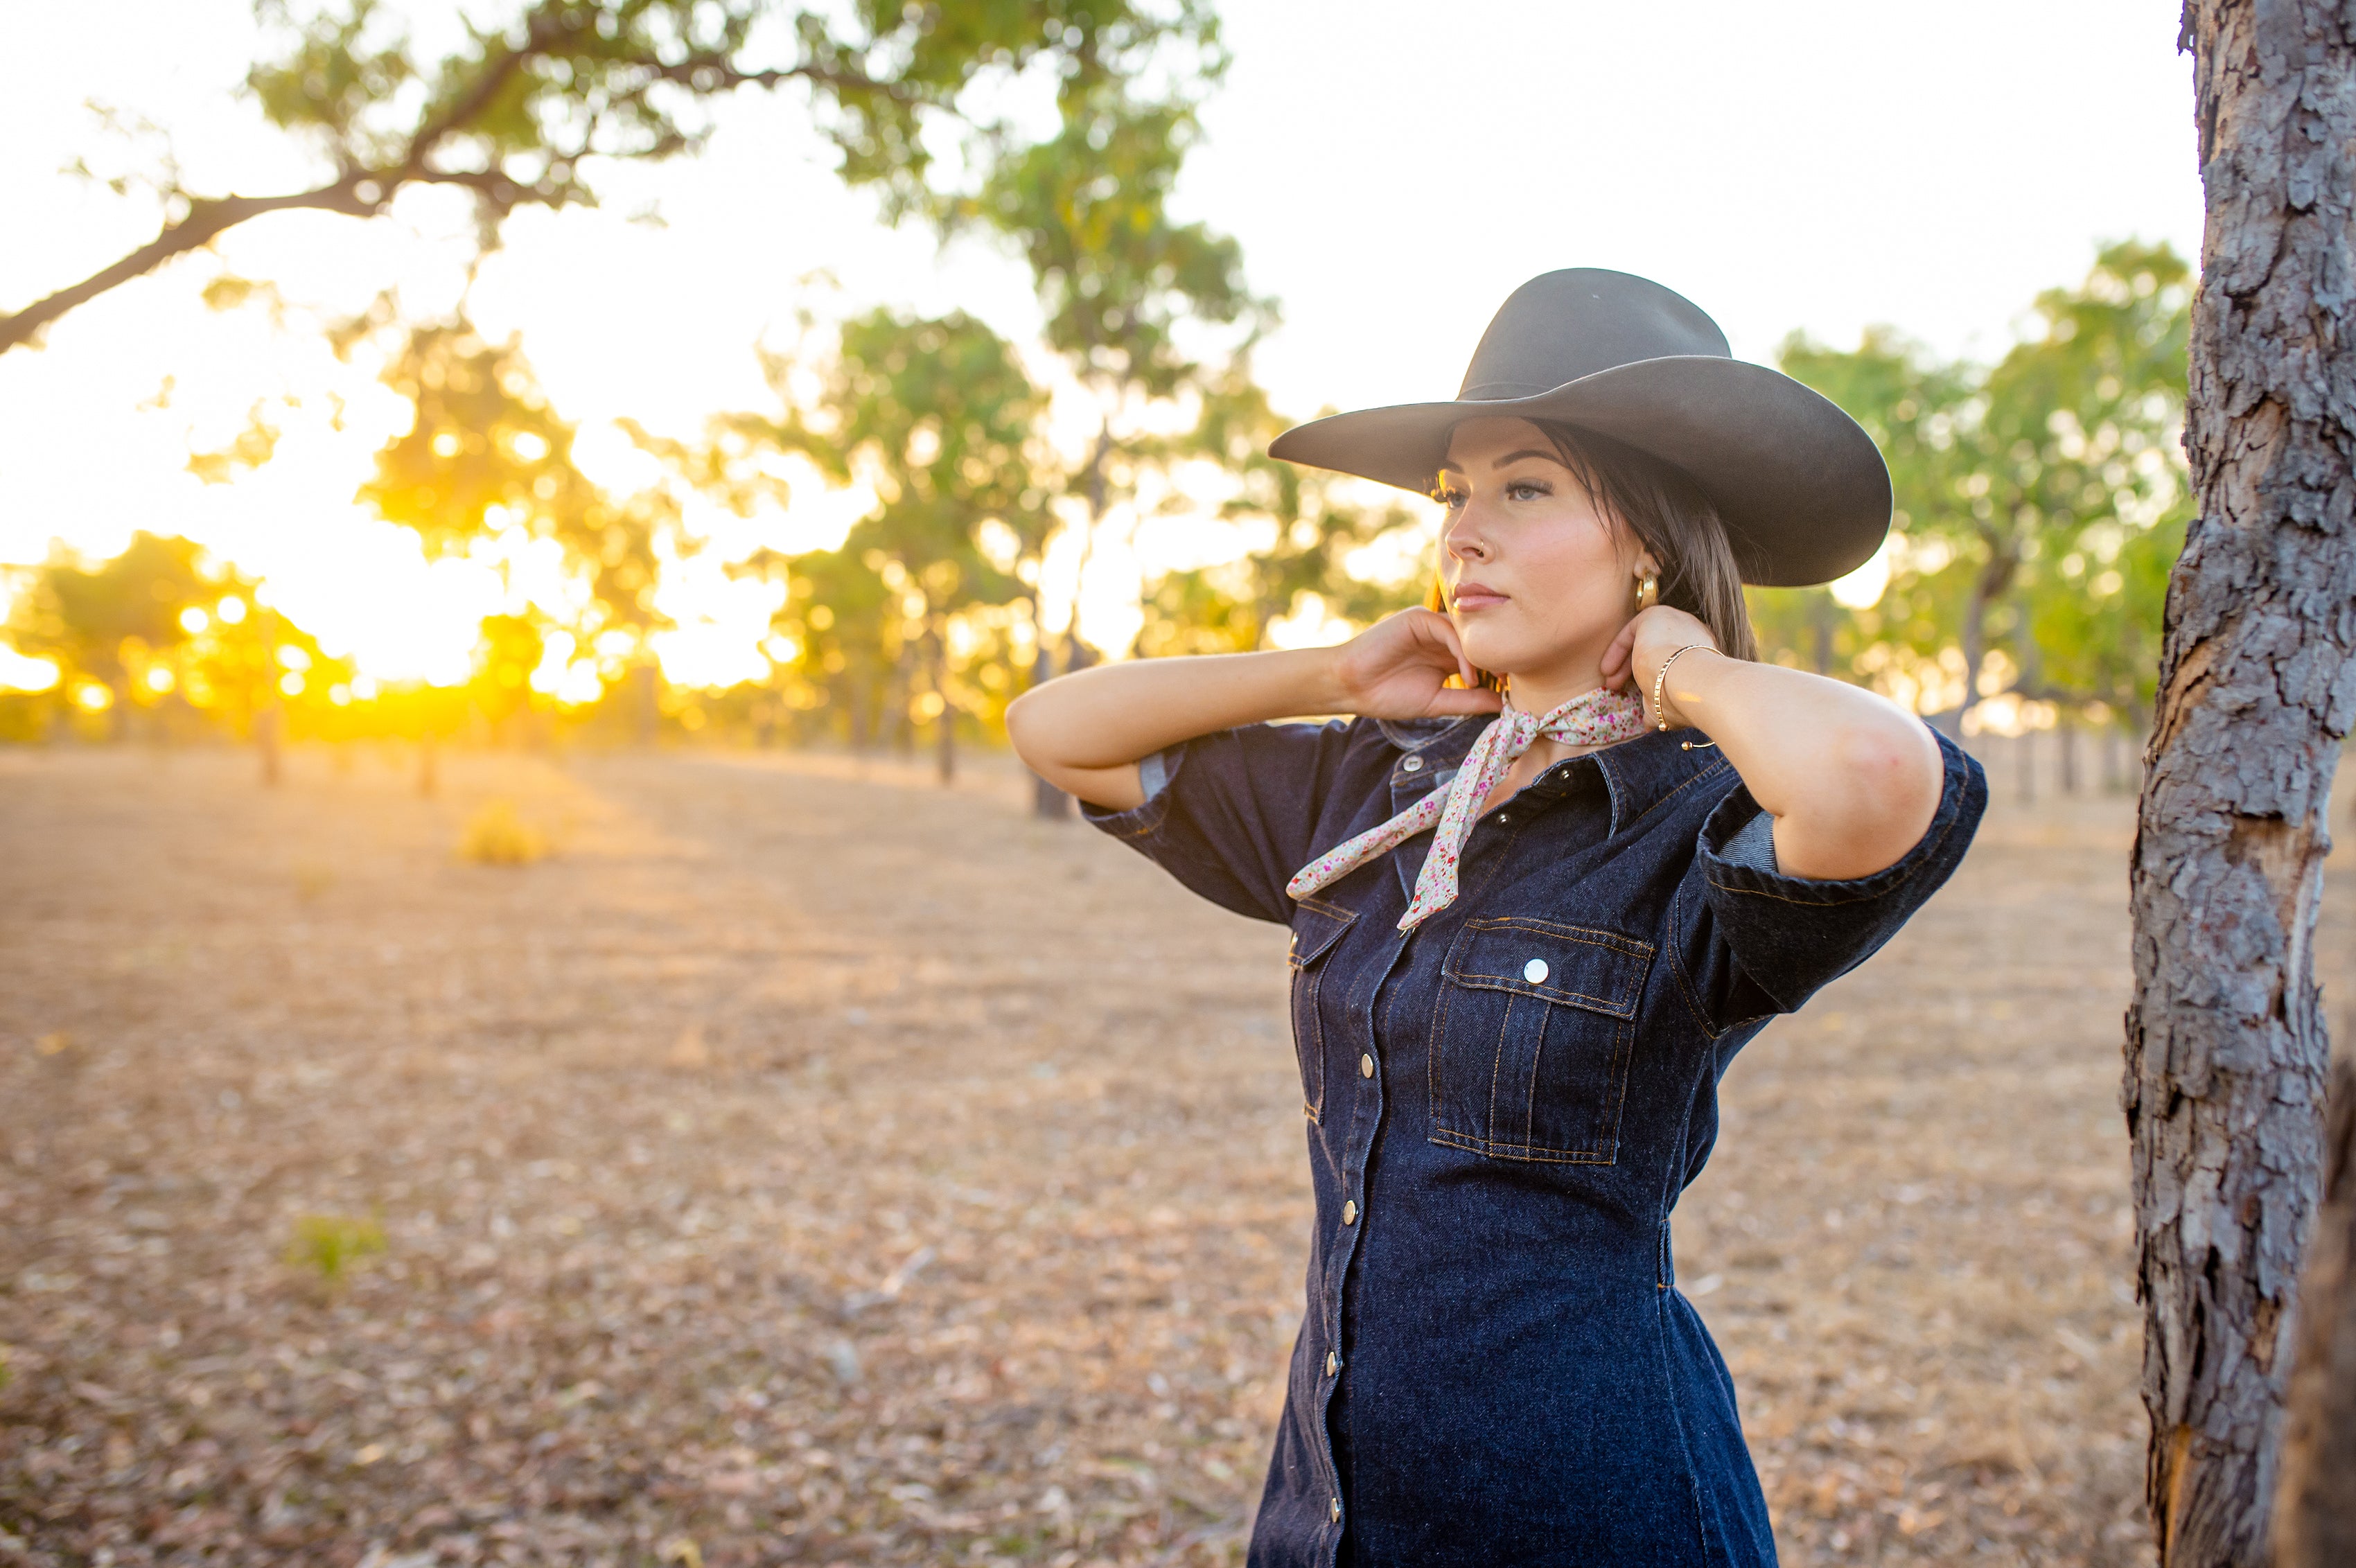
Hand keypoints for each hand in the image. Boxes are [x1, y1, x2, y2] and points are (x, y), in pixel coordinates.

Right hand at [1328, 609, 1507, 720]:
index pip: (1481, 656)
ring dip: (1482, 658)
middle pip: (1479, 641)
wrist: (1351, 687)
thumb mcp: (1437, 703)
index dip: (1499, 671)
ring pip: (1468, 634)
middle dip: (1498, 660)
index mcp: (1446, 655)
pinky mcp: (1418, 618)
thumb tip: (1502, 705)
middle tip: (1514, 683)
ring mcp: (1430, 625)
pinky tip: (1467, 677)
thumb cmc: (1387, 695)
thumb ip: (1468, 700)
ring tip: (1492, 682)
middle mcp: (1441, 636)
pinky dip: (1462, 652)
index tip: (1515, 691)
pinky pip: (1449, 630)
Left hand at [1599, 605, 1718, 727]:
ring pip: (1644, 640)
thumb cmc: (1684, 697)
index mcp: (1702, 653)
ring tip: (1611, 684)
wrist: (1690, 680)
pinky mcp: (1656, 614)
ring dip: (1624, 663)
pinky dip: (1618, 649)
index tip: (1632, 696)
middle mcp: (1692, 633)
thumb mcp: (1670, 704)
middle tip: (1616, 689)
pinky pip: (1632, 630)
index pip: (1671, 660)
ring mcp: (1676, 620)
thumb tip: (1650, 723)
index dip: (1647, 679)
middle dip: (1633, 671)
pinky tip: (1608, 670)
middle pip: (1657, 648)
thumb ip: (1659, 708)